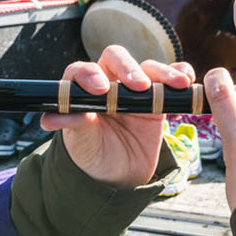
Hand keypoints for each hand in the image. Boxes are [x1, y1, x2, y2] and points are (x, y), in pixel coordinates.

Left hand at [41, 47, 194, 187]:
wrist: (119, 176)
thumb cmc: (93, 155)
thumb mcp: (81, 143)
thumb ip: (72, 125)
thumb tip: (50, 118)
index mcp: (83, 91)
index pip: (82, 70)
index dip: (90, 74)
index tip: (100, 90)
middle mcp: (108, 83)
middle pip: (117, 58)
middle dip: (128, 68)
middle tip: (138, 86)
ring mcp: (135, 89)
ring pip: (148, 66)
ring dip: (162, 72)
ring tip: (176, 84)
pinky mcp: (157, 98)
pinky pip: (171, 78)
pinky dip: (179, 74)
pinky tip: (186, 80)